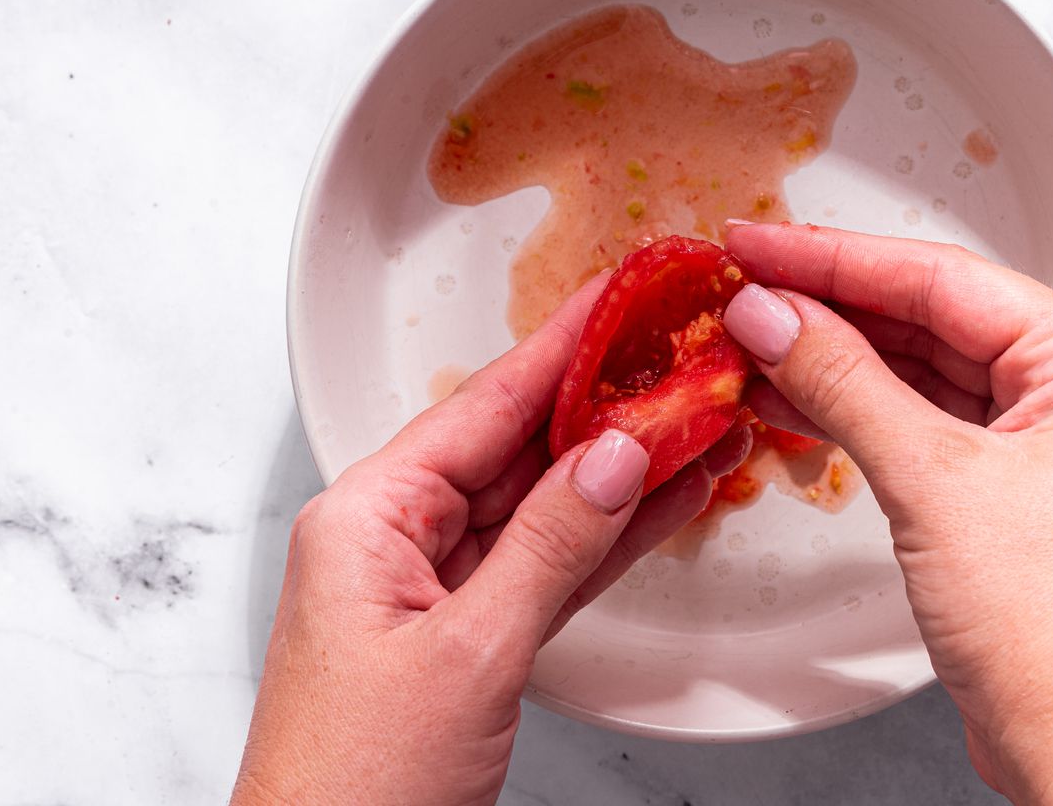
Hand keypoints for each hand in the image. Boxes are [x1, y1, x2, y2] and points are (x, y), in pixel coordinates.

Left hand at [233, 276, 747, 805]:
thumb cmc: (353, 785)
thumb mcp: (468, 652)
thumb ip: (550, 544)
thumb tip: (614, 454)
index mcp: (369, 516)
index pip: (485, 406)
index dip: (562, 346)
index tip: (620, 295)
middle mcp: (399, 537)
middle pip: (520, 447)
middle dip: (605, 404)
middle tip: (679, 352)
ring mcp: (438, 587)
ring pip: (545, 506)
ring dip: (622, 469)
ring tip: (699, 416)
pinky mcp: (472, 634)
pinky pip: (549, 565)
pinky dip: (607, 537)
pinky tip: (667, 498)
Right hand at [721, 223, 1052, 804]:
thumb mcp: (931, 481)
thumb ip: (843, 382)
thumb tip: (774, 314)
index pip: (941, 278)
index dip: (835, 257)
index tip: (759, 243)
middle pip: (932, 317)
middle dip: (831, 304)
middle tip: (745, 286)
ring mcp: (1046, 443)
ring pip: (924, 370)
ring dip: (838, 358)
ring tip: (753, 337)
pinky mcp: (1013, 490)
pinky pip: (927, 423)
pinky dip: (860, 410)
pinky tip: (795, 397)